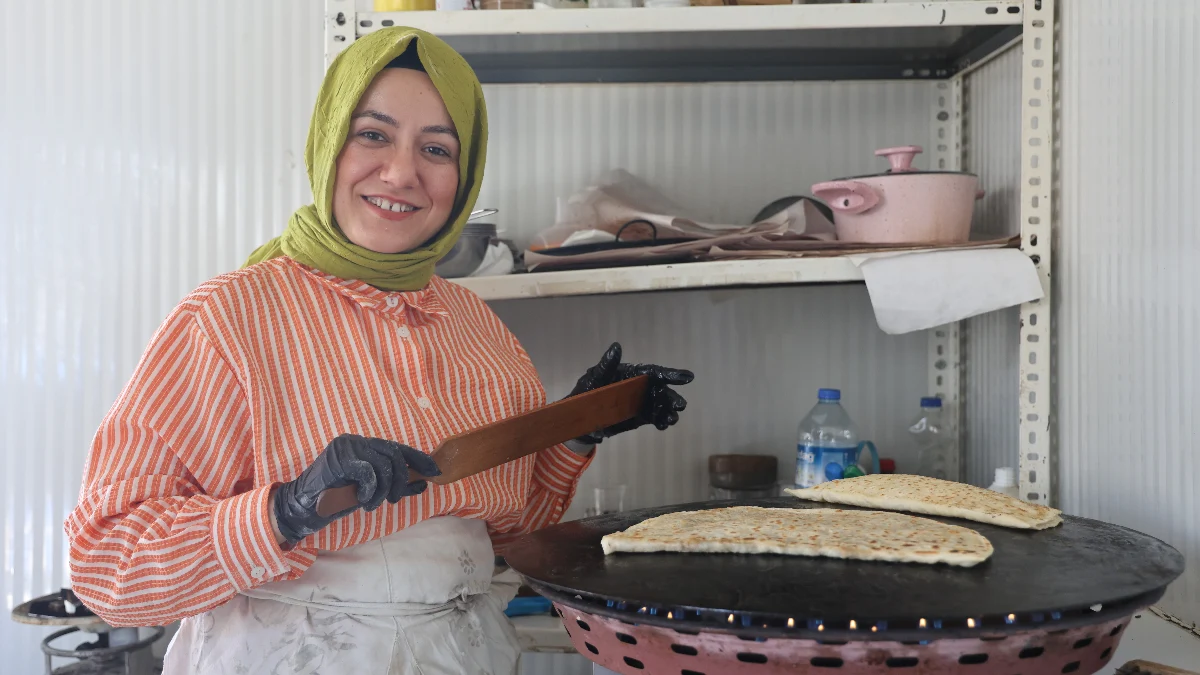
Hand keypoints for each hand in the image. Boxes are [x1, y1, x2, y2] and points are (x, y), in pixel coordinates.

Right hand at [272, 434, 439, 543]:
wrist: (304, 507)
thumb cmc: (336, 498)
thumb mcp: (371, 491)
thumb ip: (394, 484)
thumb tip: (422, 483)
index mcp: (363, 444)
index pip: (397, 447)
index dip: (418, 459)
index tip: (435, 472)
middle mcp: (355, 440)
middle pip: (394, 454)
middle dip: (401, 480)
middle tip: (395, 499)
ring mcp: (346, 447)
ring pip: (383, 465)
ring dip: (382, 490)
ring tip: (371, 504)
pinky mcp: (339, 458)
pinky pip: (368, 472)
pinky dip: (369, 490)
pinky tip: (360, 499)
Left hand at [569, 342, 693, 443]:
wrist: (579, 417)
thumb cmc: (586, 390)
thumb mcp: (594, 377)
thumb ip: (606, 365)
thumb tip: (616, 347)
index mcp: (633, 374)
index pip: (654, 372)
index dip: (671, 373)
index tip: (688, 377)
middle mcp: (641, 387)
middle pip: (661, 390)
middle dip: (672, 397)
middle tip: (680, 406)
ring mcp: (642, 402)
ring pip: (661, 405)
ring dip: (669, 411)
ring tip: (671, 420)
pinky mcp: (640, 417)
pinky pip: (655, 418)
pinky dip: (661, 421)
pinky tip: (664, 425)